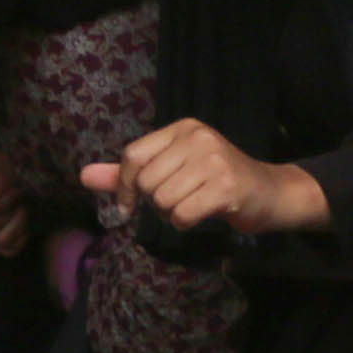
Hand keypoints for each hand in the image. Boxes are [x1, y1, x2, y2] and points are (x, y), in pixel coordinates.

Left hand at [84, 118, 328, 239]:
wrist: (270, 193)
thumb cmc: (215, 181)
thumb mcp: (171, 170)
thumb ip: (127, 174)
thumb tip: (83, 176)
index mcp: (182, 128)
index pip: (132, 155)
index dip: (124, 186)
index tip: (129, 204)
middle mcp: (198, 138)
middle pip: (146, 181)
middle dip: (154, 202)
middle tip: (179, 200)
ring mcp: (214, 161)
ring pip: (162, 200)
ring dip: (171, 214)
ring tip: (193, 205)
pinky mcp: (226, 187)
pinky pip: (181, 214)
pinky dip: (185, 223)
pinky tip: (203, 215)